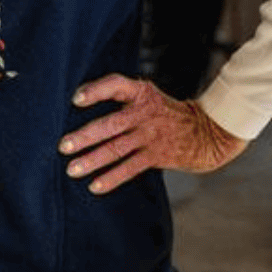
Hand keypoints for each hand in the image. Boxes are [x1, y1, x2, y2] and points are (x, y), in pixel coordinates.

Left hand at [58, 74, 247, 195]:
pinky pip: (130, 168)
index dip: (96, 91)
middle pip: (111, 124)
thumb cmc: (168, 114)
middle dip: (85, 136)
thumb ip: (124, 99)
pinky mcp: (157, 156)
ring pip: (117, 149)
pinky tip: (94, 186)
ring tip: (72, 169)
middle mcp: (145, 113)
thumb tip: (81, 101)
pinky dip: (111, 178)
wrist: (208, 133)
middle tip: (63, 146)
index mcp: (142, 93)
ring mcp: (151, 135)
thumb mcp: (150, 97)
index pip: (115, 85)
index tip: (76, 99)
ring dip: (92, 160)